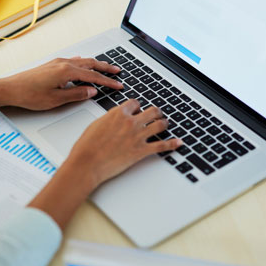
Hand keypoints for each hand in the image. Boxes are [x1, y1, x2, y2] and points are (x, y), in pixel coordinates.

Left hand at [1, 57, 122, 110]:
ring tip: (105, 67)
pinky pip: (72, 61)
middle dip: (105, 68)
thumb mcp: (56, 100)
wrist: (10, 88)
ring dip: (95, 64)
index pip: (93, 76)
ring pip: (81, 61)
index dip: (107, 81)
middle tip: (118, 71)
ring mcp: (56, 62)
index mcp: (66, 72)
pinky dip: (82, 62)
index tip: (118, 84)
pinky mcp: (51, 64)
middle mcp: (63, 64)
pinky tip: (83, 63)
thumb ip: (76, 95)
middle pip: (90, 64)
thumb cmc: (30, 95)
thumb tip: (91, 91)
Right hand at [27, 100, 181, 229]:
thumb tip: (115, 119)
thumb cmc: (87, 146)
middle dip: (155, 112)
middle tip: (157, 114)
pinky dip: (172, 144)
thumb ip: (109, 119)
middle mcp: (130, 122)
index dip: (137, 106)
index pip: (135, 103)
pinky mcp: (142, 151)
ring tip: (165, 124)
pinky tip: (178, 143)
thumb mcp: (96, 124)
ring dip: (164, 124)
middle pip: (152, 111)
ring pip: (160, 125)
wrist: (87, 162)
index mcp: (118, 114)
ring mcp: (138, 137)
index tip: (137, 109)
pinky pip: (162, 146)